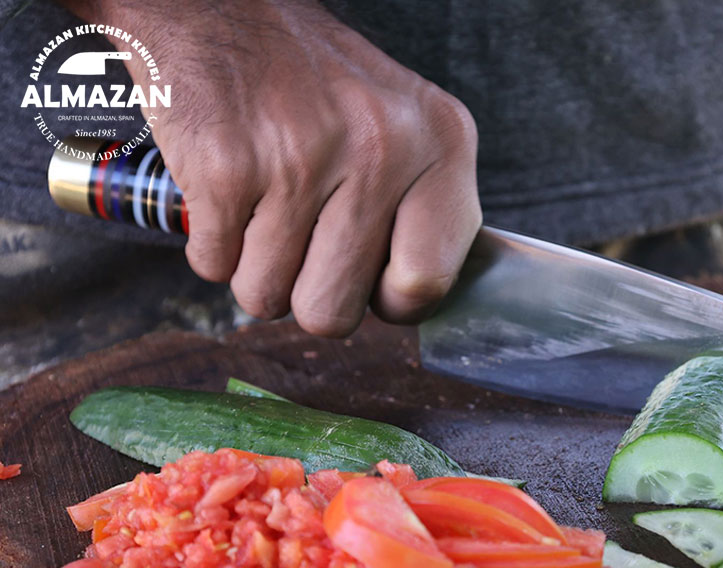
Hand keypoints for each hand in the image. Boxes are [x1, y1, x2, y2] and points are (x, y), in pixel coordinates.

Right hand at [65, 0, 480, 335]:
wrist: (222, 8)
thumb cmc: (315, 83)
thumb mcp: (402, 126)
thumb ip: (422, 210)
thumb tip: (411, 301)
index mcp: (441, 142)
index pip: (427, 282)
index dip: (389, 300)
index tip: (370, 281)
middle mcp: (381, 150)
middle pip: (334, 312)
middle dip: (307, 293)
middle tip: (303, 241)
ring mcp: (302, 160)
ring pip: (266, 297)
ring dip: (255, 267)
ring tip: (264, 207)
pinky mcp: (228, 169)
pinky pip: (214, 266)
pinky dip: (212, 244)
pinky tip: (230, 195)